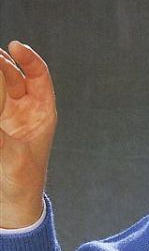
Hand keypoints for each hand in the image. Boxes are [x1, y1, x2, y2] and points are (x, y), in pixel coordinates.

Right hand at [0, 41, 56, 226]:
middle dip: (0, 61)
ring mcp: (8, 115)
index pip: (39, 76)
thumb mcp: (11, 157)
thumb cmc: (21, 183)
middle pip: (13, 74)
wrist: (11, 204)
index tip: (15, 46)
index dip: (29, 58)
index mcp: (42, 113)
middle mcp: (26, 110)